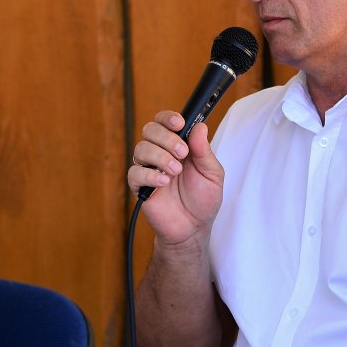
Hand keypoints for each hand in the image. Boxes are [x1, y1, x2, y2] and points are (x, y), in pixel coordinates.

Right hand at [127, 112, 223, 244]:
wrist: (193, 228)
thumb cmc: (203, 199)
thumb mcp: (212, 174)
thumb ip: (204, 150)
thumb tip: (200, 126)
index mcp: (178, 145)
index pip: (165, 121)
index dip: (168, 118)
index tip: (179, 123)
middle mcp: (161, 153)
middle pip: (150, 130)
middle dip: (166, 138)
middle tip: (183, 153)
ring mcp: (149, 169)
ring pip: (141, 148)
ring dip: (160, 156)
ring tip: (175, 171)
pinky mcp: (139, 187)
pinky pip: (135, 173)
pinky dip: (149, 175)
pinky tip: (163, 182)